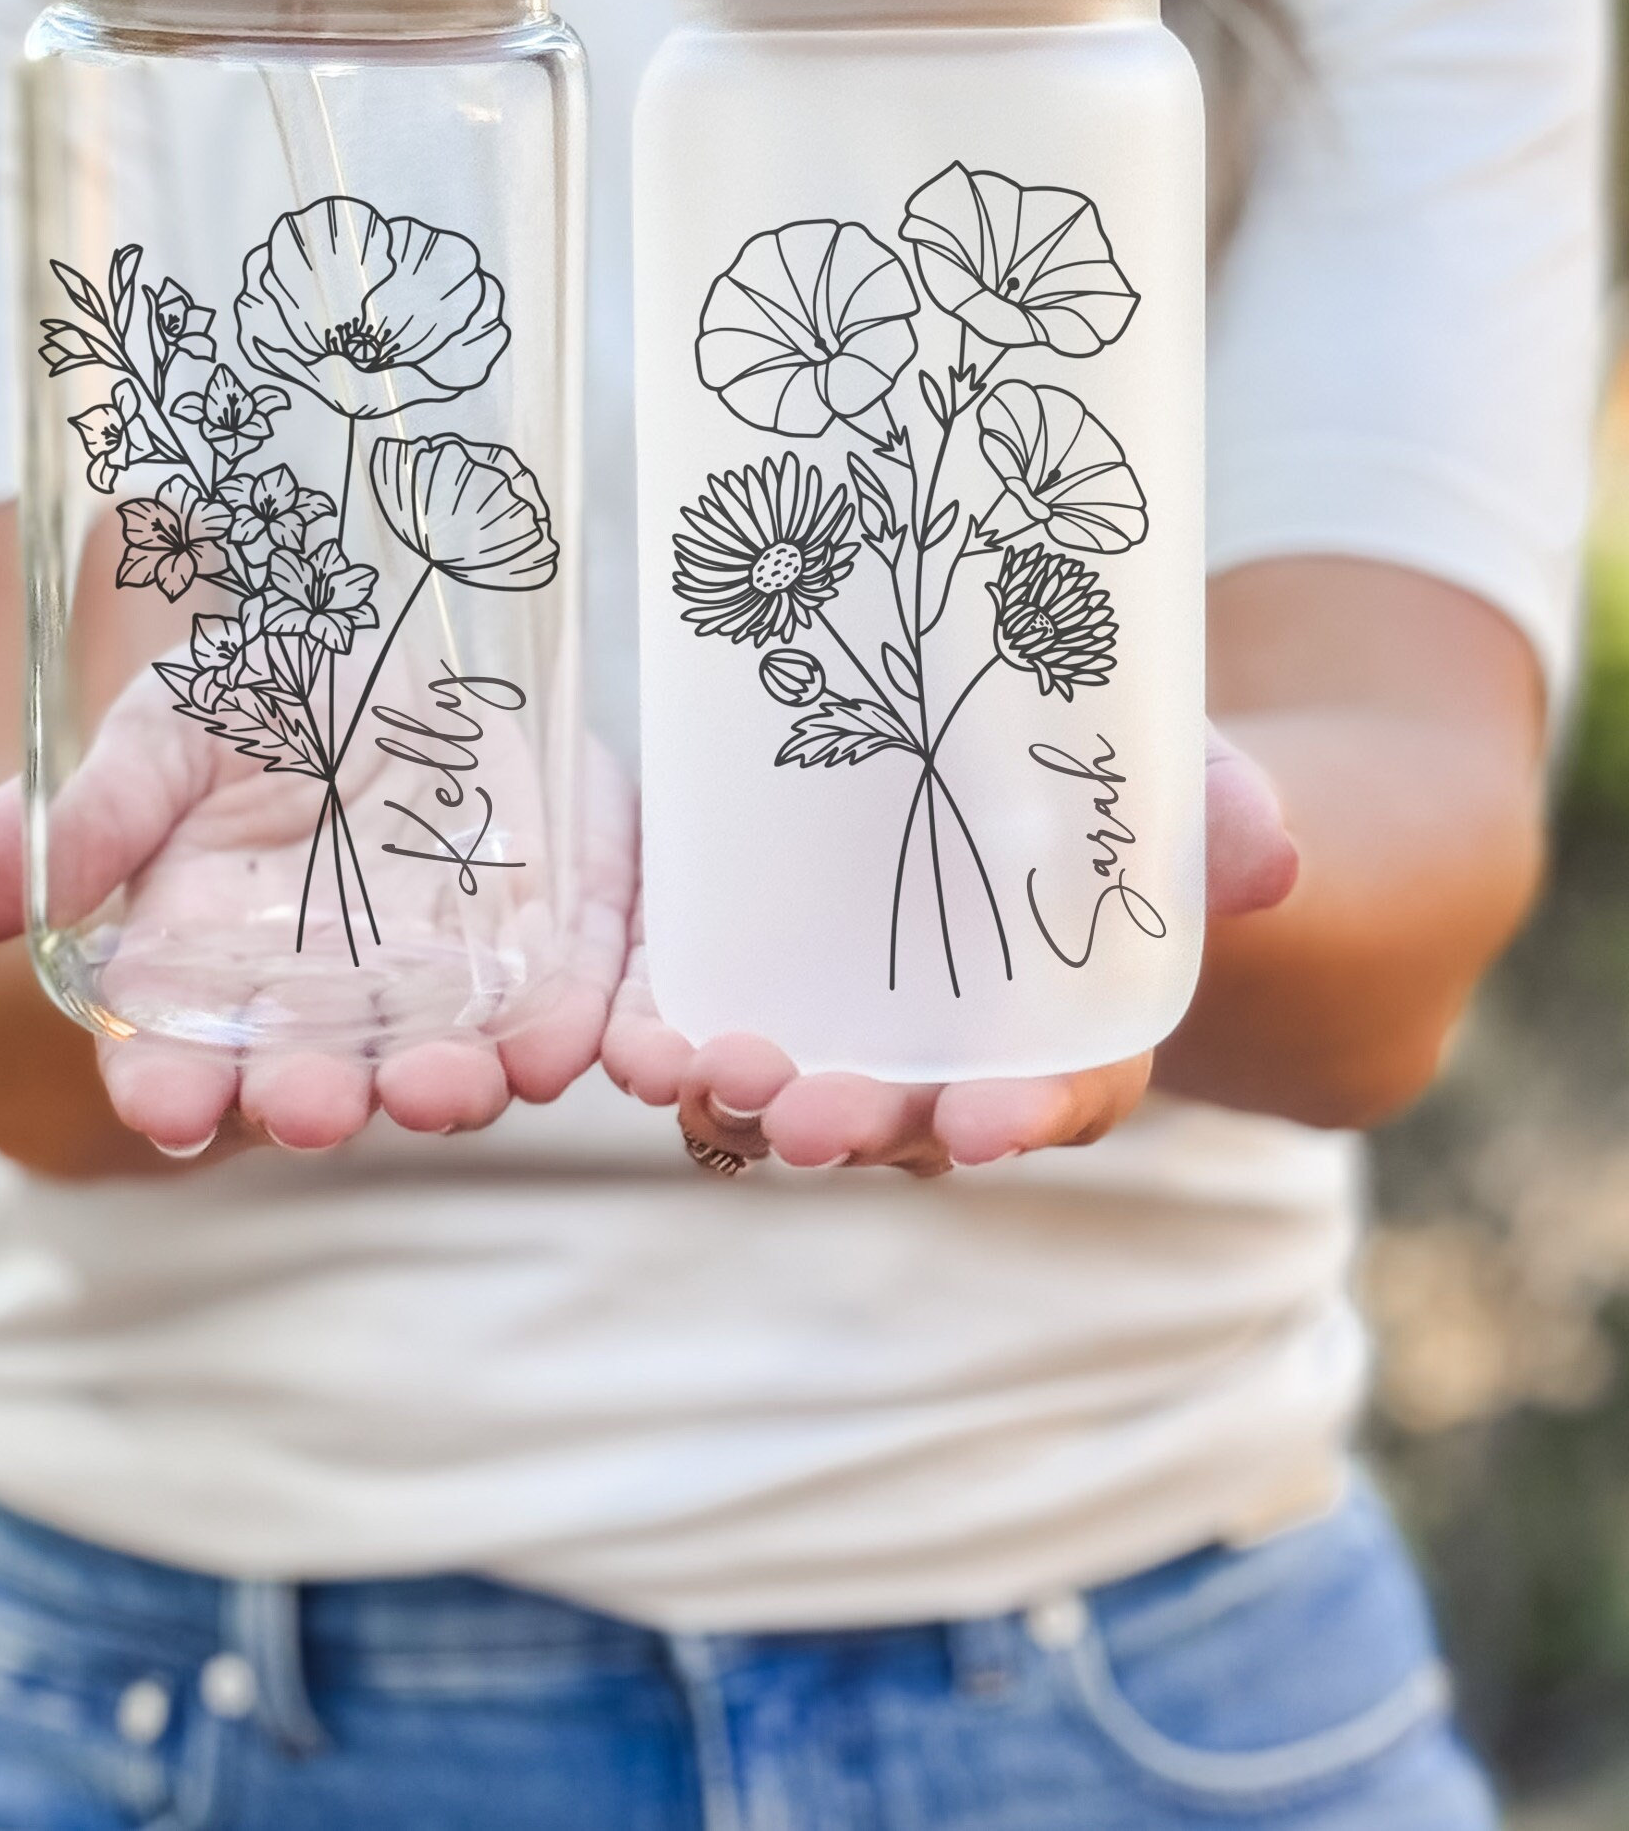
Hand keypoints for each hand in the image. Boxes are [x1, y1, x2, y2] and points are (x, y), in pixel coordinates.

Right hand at [0, 678, 635, 1161]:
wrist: (404, 659)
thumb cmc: (262, 704)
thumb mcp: (166, 726)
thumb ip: (81, 817)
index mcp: (215, 966)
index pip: (175, 1052)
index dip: (167, 1085)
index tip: (166, 1111)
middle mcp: (331, 999)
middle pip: (317, 1072)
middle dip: (314, 1097)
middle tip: (314, 1110)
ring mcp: (451, 978)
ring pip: (447, 1055)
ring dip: (447, 1084)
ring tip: (444, 1089)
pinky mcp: (559, 939)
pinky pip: (572, 998)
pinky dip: (575, 1029)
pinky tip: (568, 1045)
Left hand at [602, 722, 1298, 1175]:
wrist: (1033, 778)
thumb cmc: (1119, 801)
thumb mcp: (1178, 789)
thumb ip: (1219, 818)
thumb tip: (1272, 857)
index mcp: (1077, 1034)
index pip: (1061, 1098)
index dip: (1024, 1118)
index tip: (985, 1126)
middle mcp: (960, 1060)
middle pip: (908, 1120)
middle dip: (856, 1125)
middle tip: (802, 1120)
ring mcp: (857, 1031)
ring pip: (796, 1095)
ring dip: (740, 1099)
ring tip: (686, 1070)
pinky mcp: (769, 982)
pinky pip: (715, 1032)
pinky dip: (672, 1045)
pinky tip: (631, 1036)